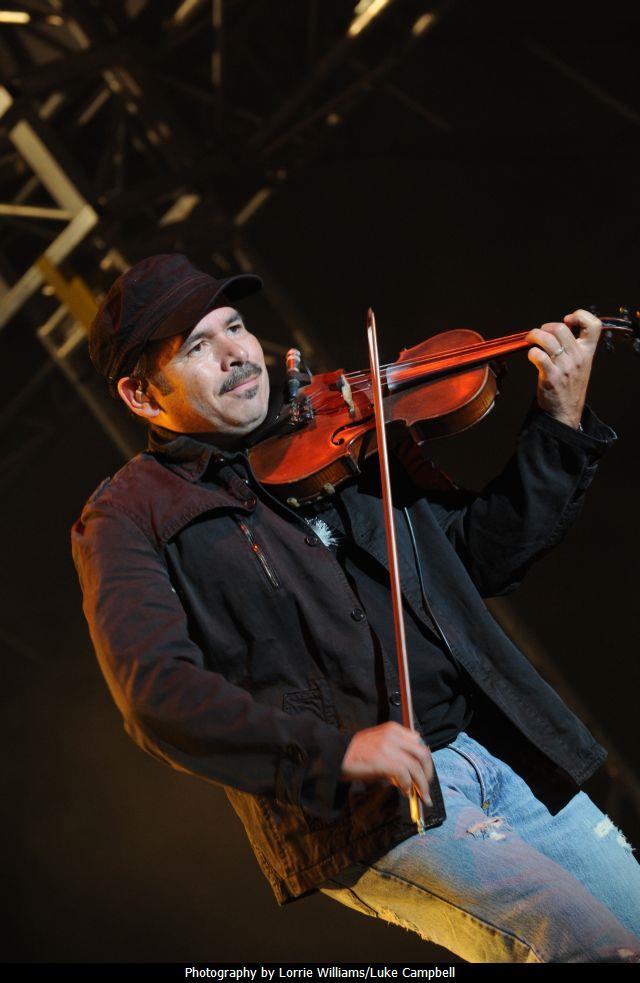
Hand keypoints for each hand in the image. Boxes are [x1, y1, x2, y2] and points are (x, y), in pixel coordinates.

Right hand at [340, 721, 433, 805]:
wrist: (336, 754)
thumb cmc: (356, 753)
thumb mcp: (379, 744)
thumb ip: (396, 751)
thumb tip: (411, 772)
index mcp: (393, 729)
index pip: (419, 742)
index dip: (424, 760)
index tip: (425, 773)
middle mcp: (393, 735)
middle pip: (422, 753)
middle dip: (428, 772)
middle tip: (426, 787)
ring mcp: (389, 747)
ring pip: (416, 766)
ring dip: (421, 784)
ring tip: (420, 795)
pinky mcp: (384, 760)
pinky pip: (405, 774)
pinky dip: (408, 785)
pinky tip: (405, 792)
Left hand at [524, 309, 601, 427]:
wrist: (565, 411)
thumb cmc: (569, 384)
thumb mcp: (580, 363)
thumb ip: (573, 346)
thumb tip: (554, 329)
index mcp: (587, 352)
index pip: (594, 325)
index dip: (581, 316)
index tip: (568, 320)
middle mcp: (578, 357)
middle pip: (561, 328)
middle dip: (545, 327)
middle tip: (539, 333)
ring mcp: (565, 367)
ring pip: (547, 339)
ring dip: (534, 336)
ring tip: (530, 341)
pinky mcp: (551, 376)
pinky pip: (538, 356)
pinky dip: (531, 352)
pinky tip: (531, 356)